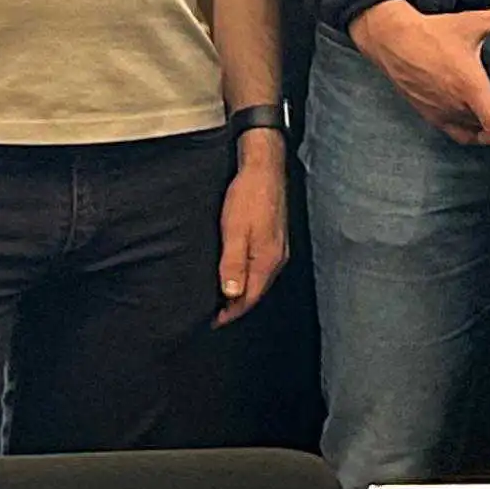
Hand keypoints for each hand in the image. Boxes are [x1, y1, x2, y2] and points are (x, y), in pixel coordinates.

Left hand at [213, 138, 289, 325]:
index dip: (230, 313)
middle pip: (256, 292)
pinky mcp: (274, 238)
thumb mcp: (235, 230)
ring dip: (242, 292)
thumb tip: (232, 295)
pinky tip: (236, 272)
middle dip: (235, 306)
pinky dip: (247, 276)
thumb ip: (234, 263)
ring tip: (221, 297)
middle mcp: (276, 258)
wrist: (265, 166)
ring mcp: (277, 248)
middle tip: (213, 314)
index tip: (212, 321)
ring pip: (259, 280)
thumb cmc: (249, 195)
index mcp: (267, 260)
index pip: (249, 298)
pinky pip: (261, 267)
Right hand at [355, 0, 489, 148]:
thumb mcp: (474, 22)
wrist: (392, 40)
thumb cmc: (432, 32)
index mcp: (470, 87)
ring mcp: (442, 114)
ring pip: (475, 133)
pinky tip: (479, 120)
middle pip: (489, 129)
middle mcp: (456, 106)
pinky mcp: (432, 117)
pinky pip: (459, 135)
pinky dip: (472, 132)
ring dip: (489, 128)